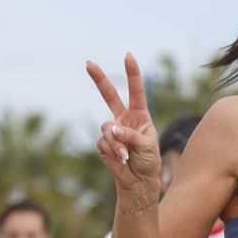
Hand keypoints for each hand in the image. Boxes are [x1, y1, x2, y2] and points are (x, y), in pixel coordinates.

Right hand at [87, 54, 160, 192]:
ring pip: (106, 128)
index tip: (128, 56)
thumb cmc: (148, 160)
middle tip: (88, 63)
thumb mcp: (146, 145)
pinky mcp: (103, 144)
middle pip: (109, 95)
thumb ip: (131, 135)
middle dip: (99, 79)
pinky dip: (112, 152)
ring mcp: (112, 131)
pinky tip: (120, 160)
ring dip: (116, 143)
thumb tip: (111, 129)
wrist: (139, 180)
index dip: (132, 73)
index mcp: (139, 115)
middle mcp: (123, 119)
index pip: (136, 91)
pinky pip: (103, 143)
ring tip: (125, 155)